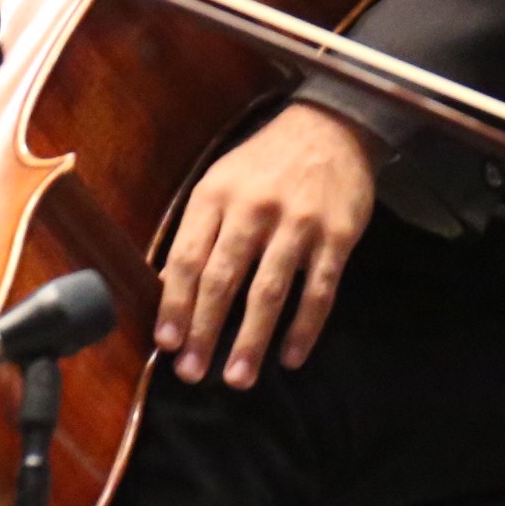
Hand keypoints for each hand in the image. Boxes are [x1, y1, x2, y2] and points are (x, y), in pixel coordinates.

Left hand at [156, 102, 377, 388]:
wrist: (331, 127)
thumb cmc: (264, 165)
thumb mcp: (220, 185)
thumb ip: (196, 233)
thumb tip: (168, 288)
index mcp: (217, 196)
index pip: (189, 258)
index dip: (176, 304)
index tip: (167, 345)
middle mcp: (254, 208)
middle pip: (224, 279)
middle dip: (206, 330)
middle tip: (193, 373)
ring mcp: (298, 223)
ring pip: (270, 290)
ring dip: (252, 339)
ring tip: (238, 377)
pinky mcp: (337, 235)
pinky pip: (320, 290)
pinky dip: (305, 327)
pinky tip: (291, 357)